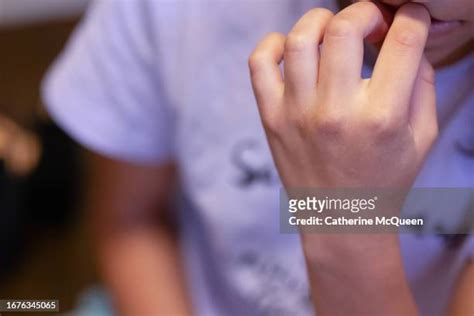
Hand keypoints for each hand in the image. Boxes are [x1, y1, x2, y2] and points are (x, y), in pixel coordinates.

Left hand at [249, 2, 437, 189]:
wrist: (341, 219)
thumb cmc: (384, 180)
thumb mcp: (422, 137)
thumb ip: (422, 84)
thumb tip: (409, 41)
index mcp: (380, 118)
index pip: (403, 43)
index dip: (413, 17)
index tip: (410, 18)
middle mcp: (335, 112)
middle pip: (344, 29)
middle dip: (366, 11)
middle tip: (373, 24)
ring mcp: (297, 114)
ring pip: (299, 39)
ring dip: (321, 20)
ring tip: (334, 32)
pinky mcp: (271, 118)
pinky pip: (259, 64)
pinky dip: (273, 44)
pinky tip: (293, 50)